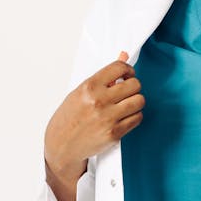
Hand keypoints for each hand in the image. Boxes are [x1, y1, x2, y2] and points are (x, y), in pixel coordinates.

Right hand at [43, 51, 144, 179]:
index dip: (128, 70)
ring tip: (126, 103)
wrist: (61, 144)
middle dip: (133, 86)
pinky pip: (137, 118)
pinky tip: (125, 115)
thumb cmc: (69, 117)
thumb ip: (105, 75)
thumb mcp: (81, 92)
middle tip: (127, 90)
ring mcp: (108, 118)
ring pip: (139, 101)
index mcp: (89, 87)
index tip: (127, 74)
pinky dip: (134, 116)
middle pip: (134, 85)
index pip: (119, 68)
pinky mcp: (115, 133)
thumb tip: (124, 55)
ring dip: (135, 101)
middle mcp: (99, 101)